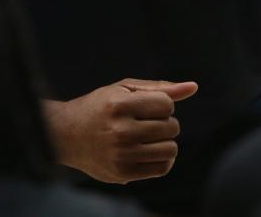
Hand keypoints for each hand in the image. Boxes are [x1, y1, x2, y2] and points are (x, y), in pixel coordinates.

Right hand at [44, 78, 197, 183]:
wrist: (66, 135)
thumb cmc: (101, 107)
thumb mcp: (125, 89)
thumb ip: (160, 88)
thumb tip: (193, 87)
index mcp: (119, 105)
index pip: (166, 105)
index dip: (163, 104)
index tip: (149, 106)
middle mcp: (120, 130)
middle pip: (171, 127)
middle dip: (165, 123)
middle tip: (147, 122)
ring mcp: (121, 154)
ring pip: (171, 149)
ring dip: (166, 141)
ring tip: (151, 137)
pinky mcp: (122, 174)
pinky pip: (162, 168)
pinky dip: (163, 159)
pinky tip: (151, 151)